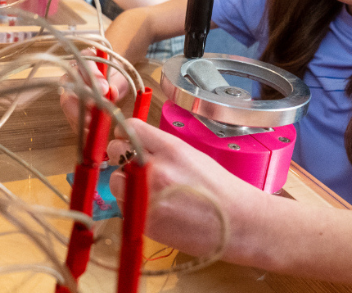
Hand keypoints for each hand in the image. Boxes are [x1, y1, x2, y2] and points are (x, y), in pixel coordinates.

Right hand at [58, 48, 127, 129]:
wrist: (114, 82)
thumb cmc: (116, 77)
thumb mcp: (120, 78)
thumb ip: (115, 84)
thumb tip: (111, 92)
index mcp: (86, 58)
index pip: (85, 65)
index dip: (93, 78)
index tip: (105, 90)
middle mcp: (72, 72)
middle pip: (70, 86)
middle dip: (81, 103)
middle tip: (94, 115)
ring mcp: (69, 89)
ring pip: (67, 102)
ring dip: (78, 117)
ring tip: (91, 127)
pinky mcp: (70, 106)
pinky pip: (70, 117)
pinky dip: (79, 126)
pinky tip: (88, 134)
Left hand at [106, 119, 264, 259]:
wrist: (236, 223)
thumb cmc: (218, 189)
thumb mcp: (191, 155)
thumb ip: (161, 149)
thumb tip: (133, 144)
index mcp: (171, 149)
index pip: (131, 128)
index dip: (126, 134)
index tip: (128, 141)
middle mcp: (156, 170)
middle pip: (116, 151)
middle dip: (122, 157)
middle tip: (136, 166)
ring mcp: (147, 197)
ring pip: (115, 181)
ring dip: (126, 184)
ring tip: (150, 192)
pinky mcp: (143, 221)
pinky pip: (123, 205)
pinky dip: (133, 206)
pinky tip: (155, 208)